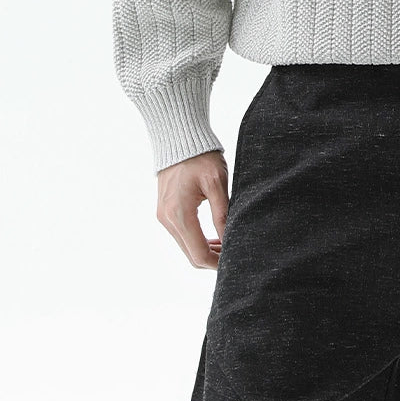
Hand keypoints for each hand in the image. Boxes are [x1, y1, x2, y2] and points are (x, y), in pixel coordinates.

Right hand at [156, 149, 228, 267]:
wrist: (178, 137)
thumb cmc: (200, 156)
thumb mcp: (217, 183)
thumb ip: (222, 214)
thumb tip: (230, 240)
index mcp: (179, 214)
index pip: (199, 254)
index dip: (218, 263)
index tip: (235, 260)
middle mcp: (167, 220)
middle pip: (191, 255)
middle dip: (213, 259)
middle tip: (235, 254)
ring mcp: (163, 216)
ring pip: (186, 247)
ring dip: (206, 251)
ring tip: (227, 245)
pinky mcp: (164, 212)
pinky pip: (181, 235)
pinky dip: (197, 240)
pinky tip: (214, 236)